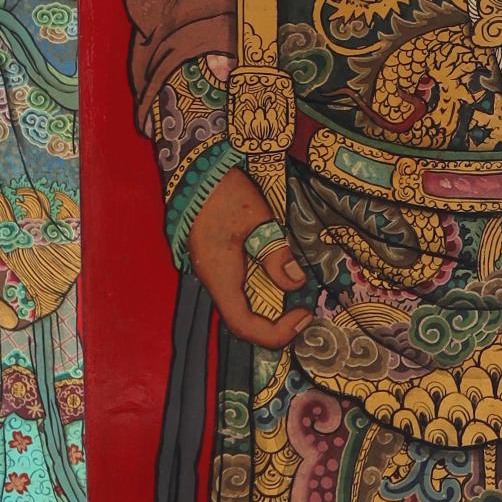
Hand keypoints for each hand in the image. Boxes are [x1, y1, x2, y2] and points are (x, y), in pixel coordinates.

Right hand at [187, 166, 312, 348]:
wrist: (195, 168)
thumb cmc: (223, 192)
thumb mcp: (256, 220)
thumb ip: (276, 254)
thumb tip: (297, 282)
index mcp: (219, 276)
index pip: (243, 325)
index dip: (275, 332)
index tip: (303, 315)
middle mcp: (214, 280)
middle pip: (242, 321)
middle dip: (276, 325)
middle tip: (306, 311)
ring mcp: (214, 271)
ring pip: (241, 306)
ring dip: (270, 309)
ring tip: (299, 299)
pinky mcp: (218, 260)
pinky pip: (240, 289)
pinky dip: (263, 293)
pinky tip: (281, 279)